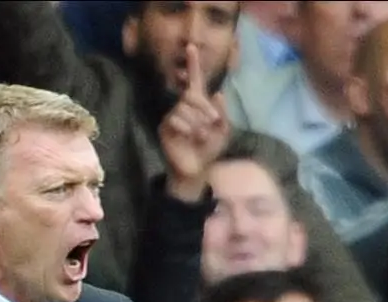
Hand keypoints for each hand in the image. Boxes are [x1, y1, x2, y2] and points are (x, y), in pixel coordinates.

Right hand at [158, 41, 230, 202]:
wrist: (197, 169)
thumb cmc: (210, 149)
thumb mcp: (222, 132)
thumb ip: (222, 113)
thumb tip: (218, 94)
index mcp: (198, 105)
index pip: (195, 81)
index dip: (193, 65)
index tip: (191, 47)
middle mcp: (184, 107)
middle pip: (191, 95)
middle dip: (204, 108)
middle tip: (213, 122)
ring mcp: (173, 116)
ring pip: (184, 108)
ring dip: (196, 122)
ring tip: (201, 136)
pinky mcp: (165, 127)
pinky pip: (175, 119)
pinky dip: (186, 128)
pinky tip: (191, 137)